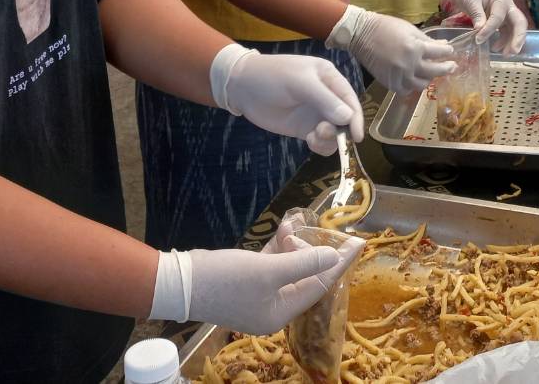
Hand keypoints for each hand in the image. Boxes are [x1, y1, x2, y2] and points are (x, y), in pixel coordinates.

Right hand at [151, 223, 364, 332]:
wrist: (180, 282)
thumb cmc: (227, 279)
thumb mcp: (269, 270)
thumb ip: (303, 263)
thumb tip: (334, 258)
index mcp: (280, 313)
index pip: (319, 286)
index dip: (339, 263)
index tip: (358, 244)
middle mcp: (272, 308)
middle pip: (305, 277)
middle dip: (310, 251)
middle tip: (310, 230)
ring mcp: (258, 294)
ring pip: (288, 267)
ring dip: (293, 245)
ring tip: (292, 224)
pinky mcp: (246, 280)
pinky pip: (272, 263)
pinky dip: (278, 247)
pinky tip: (282, 229)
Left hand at [211, 45, 363, 154]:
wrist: (242, 87)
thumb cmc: (271, 76)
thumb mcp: (299, 83)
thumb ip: (324, 99)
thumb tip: (347, 118)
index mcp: (329, 78)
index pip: (350, 99)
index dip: (356, 117)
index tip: (356, 136)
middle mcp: (326, 96)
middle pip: (345, 118)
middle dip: (339, 129)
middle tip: (321, 132)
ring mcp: (315, 113)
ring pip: (335, 132)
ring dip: (329, 139)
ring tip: (312, 137)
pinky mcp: (304, 128)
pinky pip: (321, 141)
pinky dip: (320, 145)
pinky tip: (310, 141)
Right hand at [327, 5, 455, 93]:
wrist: (361, 34)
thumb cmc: (386, 27)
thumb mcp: (409, 29)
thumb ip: (427, 40)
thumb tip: (444, 46)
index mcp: (415, 48)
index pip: (439, 54)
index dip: (447, 52)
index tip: (450, 51)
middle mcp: (409, 65)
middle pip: (434, 71)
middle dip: (446, 68)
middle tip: (452, 67)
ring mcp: (399, 76)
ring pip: (421, 84)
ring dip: (429, 79)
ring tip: (431, 74)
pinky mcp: (389, 82)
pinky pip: (405, 90)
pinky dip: (411, 87)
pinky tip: (414, 81)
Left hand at [436, 0, 528, 53]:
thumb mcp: (470, 0)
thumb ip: (477, 15)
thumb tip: (480, 32)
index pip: (498, 16)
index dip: (489, 29)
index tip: (478, 39)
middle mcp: (506, 4)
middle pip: (518, 22)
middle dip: (517, 37)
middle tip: (512, 52)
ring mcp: (504, 11)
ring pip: (514, 28)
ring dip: (511, 41)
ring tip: (504, 54)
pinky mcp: (499, 18)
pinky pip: (505, 30)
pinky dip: (503, 39)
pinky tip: (495, 48)